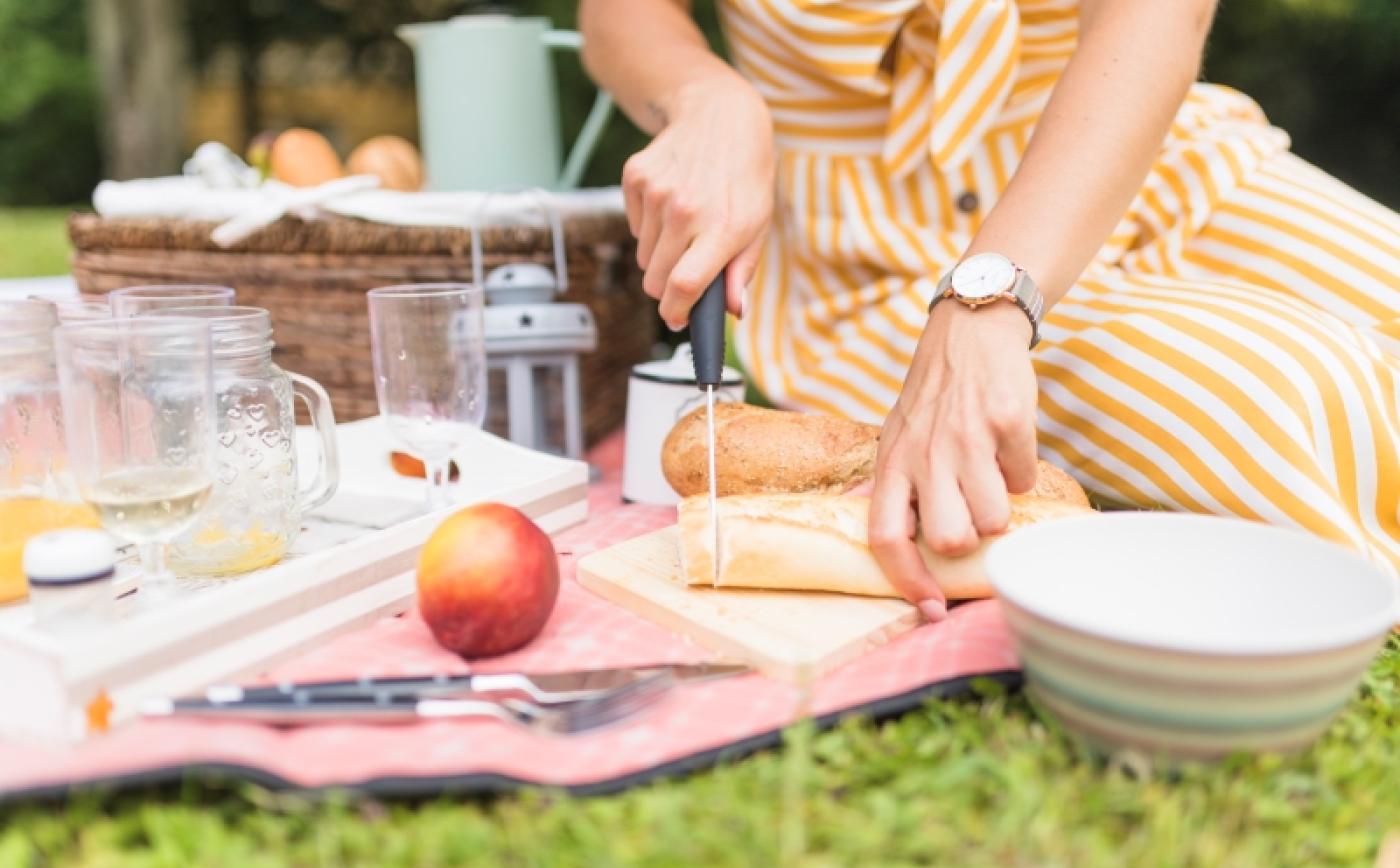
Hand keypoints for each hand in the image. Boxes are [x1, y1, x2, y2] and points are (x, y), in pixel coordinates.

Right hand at [622, 79, 774, 329]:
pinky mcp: (635, 177)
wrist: (720, 117)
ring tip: (686, 225)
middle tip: (687, 270)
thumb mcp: (757, 224)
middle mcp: (684, 210)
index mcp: (720, 227)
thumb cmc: (744, 177)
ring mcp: (656, 192)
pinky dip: (648, 226)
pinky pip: (633, 226)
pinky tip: (671, 202)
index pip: (683, 287)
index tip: (677, 319)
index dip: (675, 313)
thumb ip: (742, 271)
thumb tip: (731, 311)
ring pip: (644, 255)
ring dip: (661, 253)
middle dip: (668, 287)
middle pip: (655, 279)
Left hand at [868, 300, 1039, 620]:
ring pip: (996, 518)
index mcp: (892, 464)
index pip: (886, 536)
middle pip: (951, 539)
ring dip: (1001, 505)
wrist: (970, 333)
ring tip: (990, 474)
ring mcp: (967, 439)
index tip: (931, 608)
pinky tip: (1008, 445)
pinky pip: (1026, 478)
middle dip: (970, 539)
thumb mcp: (894, 434)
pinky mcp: (1008, 423)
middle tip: (971, 512)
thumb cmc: (932, 396)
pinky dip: (1023, 470)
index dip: (907, 579)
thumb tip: (852, 510)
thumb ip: (882, 479)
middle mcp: (925, 455)